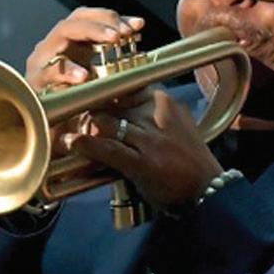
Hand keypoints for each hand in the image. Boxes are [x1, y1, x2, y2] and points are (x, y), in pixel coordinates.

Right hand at [24, 7, 144, 155]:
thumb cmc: (77, 109)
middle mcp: (54, 48)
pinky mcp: (35, 83)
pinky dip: (68, 71)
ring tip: (111, 41)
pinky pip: (50, 71)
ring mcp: (42, 63)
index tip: (139, 25)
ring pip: (62, 34)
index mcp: (70, 46)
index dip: (112, 17)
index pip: (88, 18)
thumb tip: (141, 49)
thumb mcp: (100, 83)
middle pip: (76, 21)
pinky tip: (85, 76)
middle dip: (102, 23)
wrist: (49, 137)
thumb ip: (115, 65)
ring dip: (89, 34)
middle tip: (123, 33)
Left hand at [66, 87, 223, 208]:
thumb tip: (128, 103)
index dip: (102, 89)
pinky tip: (70, 144)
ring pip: (105, 122)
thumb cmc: (190, 160)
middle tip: (69, 113)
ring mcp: (149, 140)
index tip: (87, 92)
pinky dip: (85, 146)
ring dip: (81, 126)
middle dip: (88, 107)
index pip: (126, 84)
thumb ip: (153, 112)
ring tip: (64, 129)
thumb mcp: (176, 125)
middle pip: (111, 101)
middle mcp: (156, 116)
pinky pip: (107, 149)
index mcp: (164, 103)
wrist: (209, 189)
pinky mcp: (143, 163)